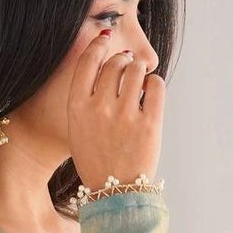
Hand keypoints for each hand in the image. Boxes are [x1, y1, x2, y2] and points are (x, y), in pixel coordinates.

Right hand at [67, 29, 164, 191]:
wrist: (114, 192)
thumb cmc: (95, 158)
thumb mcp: (77, 128)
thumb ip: (87, 97)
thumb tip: (110, 62)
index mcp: (77, 108)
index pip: (88, 61)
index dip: (98, 45)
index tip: (106, 40)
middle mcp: (100, 108)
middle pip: (115, 63)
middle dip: (123, 61)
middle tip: (127, 68)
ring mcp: (125, 116)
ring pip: (136, 69)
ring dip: (139, 71)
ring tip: (138, 82)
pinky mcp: (149, 124)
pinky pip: (155, 85)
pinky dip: (154, 83)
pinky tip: (150, 91)